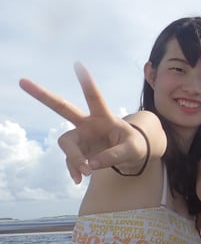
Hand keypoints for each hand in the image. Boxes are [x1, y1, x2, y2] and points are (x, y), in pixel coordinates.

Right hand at [19, 63, 148, 183]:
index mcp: (104, 117)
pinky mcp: (79, 151)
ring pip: (67, 144)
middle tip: (23, 81)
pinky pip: (71, 161)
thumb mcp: (132, 151)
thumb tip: (90, 165)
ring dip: (74, 158)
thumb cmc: (134, 146)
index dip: (87, 83)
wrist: (131, 155)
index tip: (78, 64)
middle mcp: (88, 123)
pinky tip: (79, 179)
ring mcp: (81, 137)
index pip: (94, 98)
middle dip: (43, 96)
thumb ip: (114, 156)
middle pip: (63, 108)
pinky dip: (75, 170)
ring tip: (85, 172)